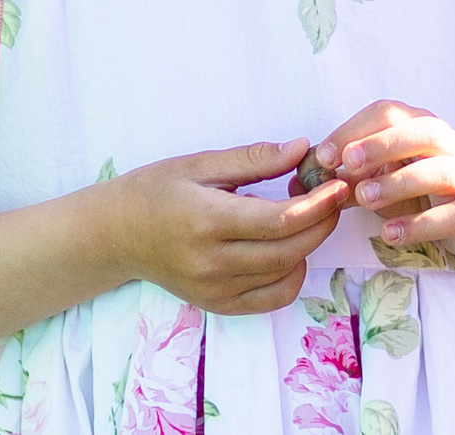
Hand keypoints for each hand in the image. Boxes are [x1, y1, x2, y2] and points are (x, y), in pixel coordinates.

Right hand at [102, 138, 347, 314]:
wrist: (115, 235)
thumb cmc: (155, 190)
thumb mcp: (200, 163)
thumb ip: (254, 159)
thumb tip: (303, 148)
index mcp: (207, 221)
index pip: (280, 220)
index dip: (318, 204)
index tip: (338, 184)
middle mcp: (212, 263)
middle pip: (289, 249)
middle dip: (322, 223)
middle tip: (333, 196)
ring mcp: (215, 290)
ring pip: (284, 275)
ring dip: (308, 246)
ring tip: (307, 216)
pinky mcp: (217, 305)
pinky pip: (271, 298)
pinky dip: (291, 275)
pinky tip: (288, 249)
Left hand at [317, 100, 454, 262]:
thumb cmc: (427, 189)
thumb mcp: (389, 179)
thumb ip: (350, 179)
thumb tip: (301, 183)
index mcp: (421, 127)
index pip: (387, 113)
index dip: (354, 130)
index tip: (323, 155)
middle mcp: (447, 144)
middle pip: (417, 132)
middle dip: (379, 145)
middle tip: (345, 163)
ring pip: (435, 172)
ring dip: (396, 183)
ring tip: (363, 198)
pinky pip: (448, 217)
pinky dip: (418, 226)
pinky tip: (390, 235)